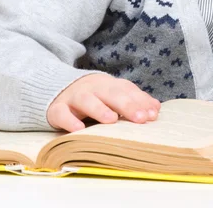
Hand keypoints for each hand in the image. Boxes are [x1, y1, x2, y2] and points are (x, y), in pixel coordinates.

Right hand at [46, 73, 160, 132]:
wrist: (60, 88)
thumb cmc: (95, 96)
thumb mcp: (114, 95)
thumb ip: (134, 101)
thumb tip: (156, 109)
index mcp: (109, 84)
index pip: (127, 90)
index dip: (140, 101)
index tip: (152, 114)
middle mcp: (93, 88)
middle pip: (111, 93)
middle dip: (127, 105)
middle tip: (140, 118)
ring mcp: (74, 97)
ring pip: (86, 100)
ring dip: (99, 108)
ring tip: (112, 120)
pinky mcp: (57, 108)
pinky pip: (61, 113)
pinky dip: (69, 120)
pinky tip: (78, 129)